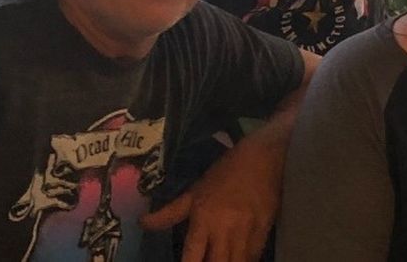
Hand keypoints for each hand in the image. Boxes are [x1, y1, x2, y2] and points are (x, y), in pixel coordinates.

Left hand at [142, 127, 283, 261]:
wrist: (264, 155)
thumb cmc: (226, 171)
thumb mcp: (195, 190)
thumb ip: (169, 212)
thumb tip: (142, 223)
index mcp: (203, 219)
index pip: (192, 258)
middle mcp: (223, 228)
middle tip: (206, 261)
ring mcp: (246, 230)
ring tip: (223, 260)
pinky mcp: (265, 229)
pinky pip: (254, 255)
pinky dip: (247, 260)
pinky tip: (240, 258)